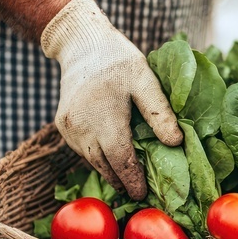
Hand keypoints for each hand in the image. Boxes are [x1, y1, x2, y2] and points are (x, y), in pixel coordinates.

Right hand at [41, 0, 181, 199]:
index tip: (143, 195)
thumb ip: (159, 113)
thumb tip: (175, 143)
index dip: (132, 180)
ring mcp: (69, 127)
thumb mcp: (145, 81)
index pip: (120, 160)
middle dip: (121, 181)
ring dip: (108, 171)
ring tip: (127, 181)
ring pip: (91, 160)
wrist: (82, 43)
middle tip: (138, 194)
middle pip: (104, 165)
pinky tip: (111, 159)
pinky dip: (97, 157)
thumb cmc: (119, 61)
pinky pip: (82, 149)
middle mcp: (81, 127)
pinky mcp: (62, 125)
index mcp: (104, 118)